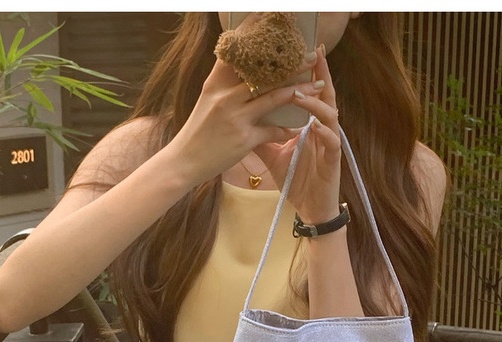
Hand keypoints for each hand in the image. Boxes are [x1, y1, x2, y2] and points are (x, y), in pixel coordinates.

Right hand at [165, 16, 324, 187]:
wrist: (184, 161)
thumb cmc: (198, 131)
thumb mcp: (207, 100)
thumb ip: (224, 83)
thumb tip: (240, 66)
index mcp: (216, 83)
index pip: (239, 53)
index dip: (256, 35)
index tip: (273, 20)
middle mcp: (226, 96)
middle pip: (265, 74)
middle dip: (292, 65)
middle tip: (312, 56)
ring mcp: (236, 117)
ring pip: (274, 98)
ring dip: (299, 92)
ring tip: (317, 87)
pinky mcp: (244, 139)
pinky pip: (272, 131)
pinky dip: (286, 130)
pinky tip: (298, 128)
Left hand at [254, 45, 341, 223]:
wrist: (310, 209)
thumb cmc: (296, 181)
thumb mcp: (273, 157)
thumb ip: (262, 138)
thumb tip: (241, 122)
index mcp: (310, 126)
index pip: (309, 95)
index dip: (306, 75)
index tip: (298, 54)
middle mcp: (323, 130)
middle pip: (325, 96)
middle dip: (321, 75)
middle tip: (316, 54)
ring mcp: (330, 144)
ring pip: (330, 116)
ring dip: (315, 103)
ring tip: (299, 93)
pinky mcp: (334, 161)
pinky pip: (332, 142)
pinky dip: (325, 132)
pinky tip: (315, 125)